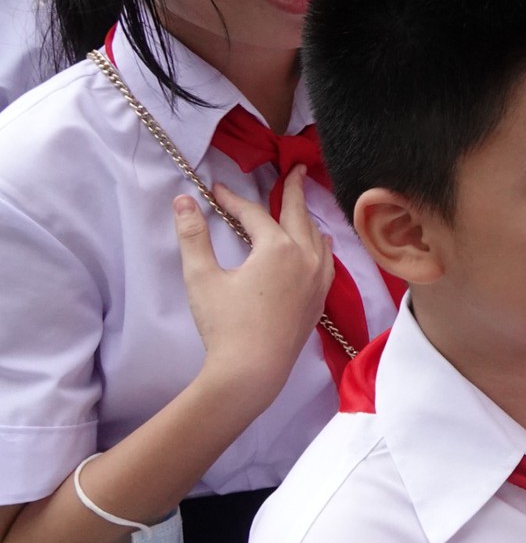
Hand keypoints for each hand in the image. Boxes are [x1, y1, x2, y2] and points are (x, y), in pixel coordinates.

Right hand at [175, 168, 333, 402]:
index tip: (216, 190)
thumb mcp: (202, 277)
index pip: (254, 214)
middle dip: (293, 190)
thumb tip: (182, 201)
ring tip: (304, 205)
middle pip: (298, 215)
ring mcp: (318, 279)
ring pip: (315, 237)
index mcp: (278, 248)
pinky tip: (319, 245)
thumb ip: (193, 236)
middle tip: (296, 171)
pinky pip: (326, 261)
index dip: (233, 200)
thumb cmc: (225, 325)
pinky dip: (320, 245)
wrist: (253, 371)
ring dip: (307, 218)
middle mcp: (305, 257)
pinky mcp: (319, 299)